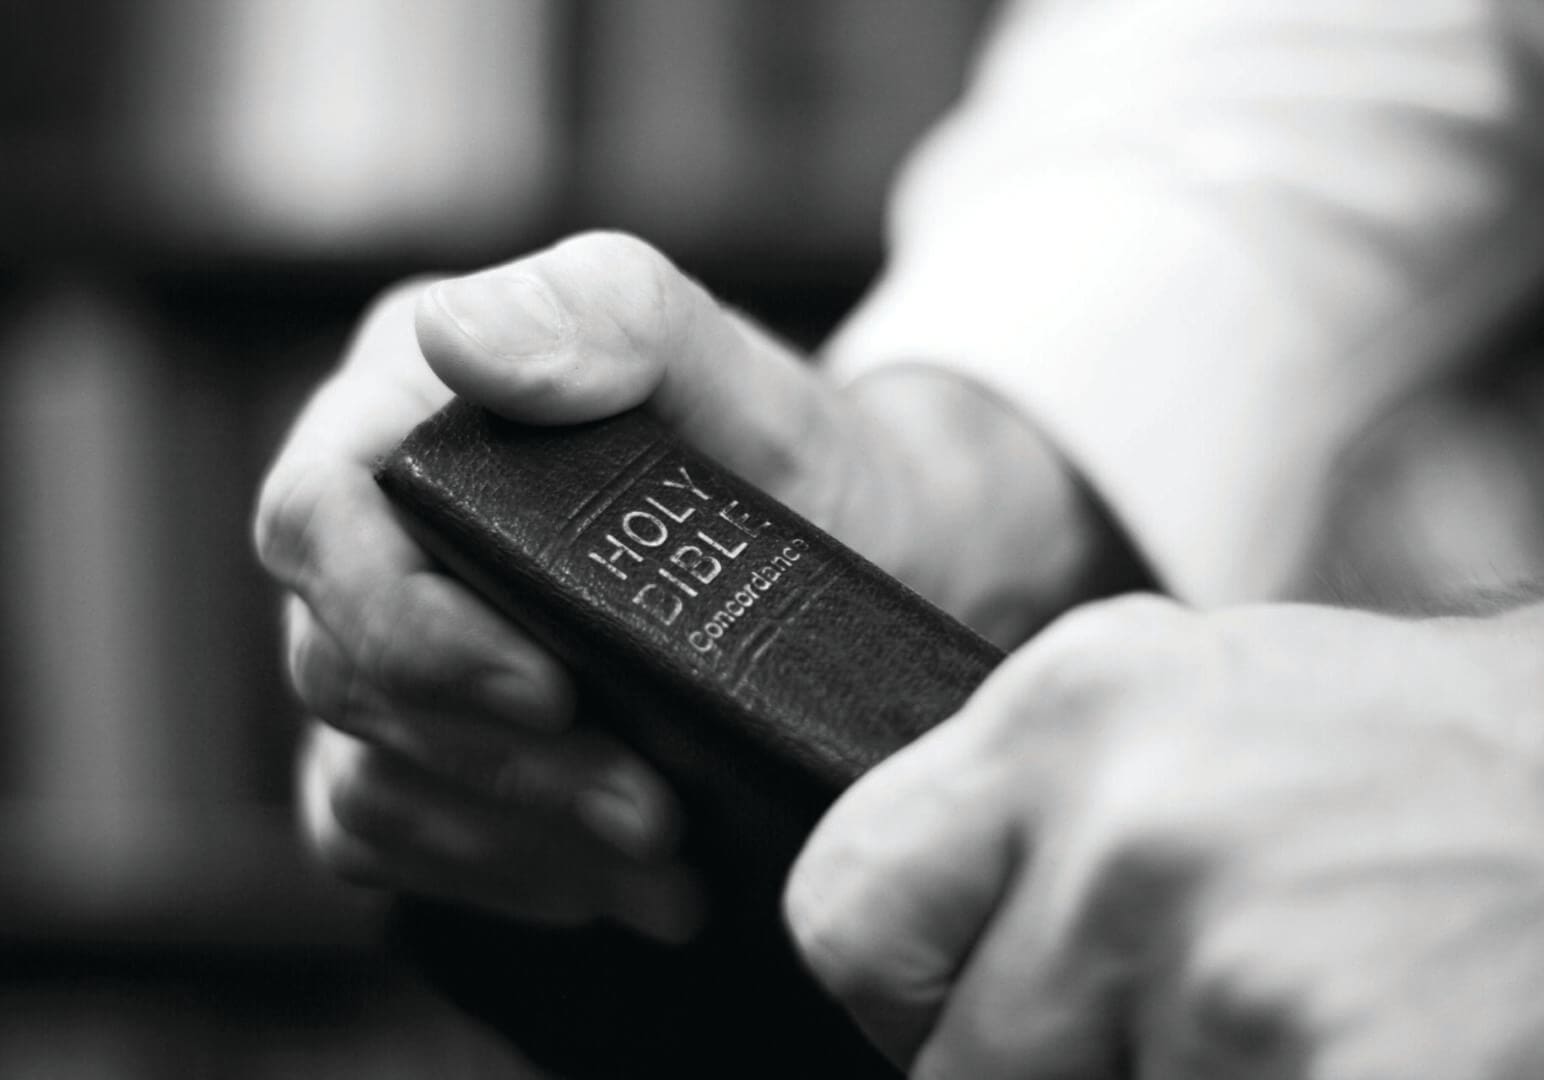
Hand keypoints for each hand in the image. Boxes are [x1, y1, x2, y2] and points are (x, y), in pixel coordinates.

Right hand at [255, 231, 1120, 937]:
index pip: (319, 514)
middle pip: (339, 665)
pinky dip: (500, 873)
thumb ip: (605, 314)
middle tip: (651, 811)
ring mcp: (383, 641)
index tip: (550, 693)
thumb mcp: (726, 363)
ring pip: (365, 772)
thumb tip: (454, 335)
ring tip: (666, 862)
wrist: (858, 557)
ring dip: (515, 835)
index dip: (404, 623)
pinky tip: (615, 883)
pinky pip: (387, 836)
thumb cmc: (786, 453)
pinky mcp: (412, 742)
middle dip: (497, 759)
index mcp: (410, 399)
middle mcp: (372, 522)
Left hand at [785, 595, 1543, 1076]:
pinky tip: (1348, 1056)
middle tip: (1176, 1014)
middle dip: (1050, 1072)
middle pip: (957, 1072)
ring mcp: (1232, 973)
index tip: (955, 1003)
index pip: (843, 909)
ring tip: (1285, 1013)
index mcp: (1065, 712)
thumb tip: (906, 963)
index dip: (898, 988)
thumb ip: (1022, 823)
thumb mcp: (1174, 714)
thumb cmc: (1399, 760)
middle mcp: (1129, 832)